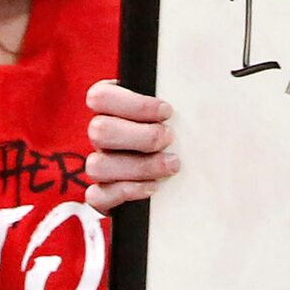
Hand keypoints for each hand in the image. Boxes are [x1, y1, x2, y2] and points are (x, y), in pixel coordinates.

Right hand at [82, 80, 177, 209]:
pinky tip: (152, 186)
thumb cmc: (176, 134)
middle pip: (99, 131)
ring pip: (97, 165)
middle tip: (169, 138)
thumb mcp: (174, 112)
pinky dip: (125, 192)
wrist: (178, 173)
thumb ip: (173, 101)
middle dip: (141, 136)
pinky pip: (97, 196)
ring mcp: (100, 165)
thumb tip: (192, 93)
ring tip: (170, 165)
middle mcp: (101, 136)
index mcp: (110, 107)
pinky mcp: (102, 195)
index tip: (167, 111)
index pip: (100, 98)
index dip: (134, 104)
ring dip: (138, 166)